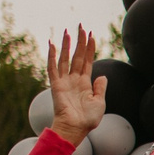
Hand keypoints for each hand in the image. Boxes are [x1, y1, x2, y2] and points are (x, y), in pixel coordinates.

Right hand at [46, 28, 103, 142]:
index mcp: (85, 83)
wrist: (76, 129)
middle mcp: (74, 79)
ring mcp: (64, 81)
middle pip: (77, 56)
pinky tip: (51, 44)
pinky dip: (51, 56)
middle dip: (79, 41)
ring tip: (68, 31)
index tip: (91, 35)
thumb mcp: (99, 102)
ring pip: (65, 58)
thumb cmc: (87, 120)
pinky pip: (53, 68)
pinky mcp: (56, 85)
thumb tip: (102, 76)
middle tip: (80, 26)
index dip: (89, 48)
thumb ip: (100, 88)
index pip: (87, 61)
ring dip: (66, 45)